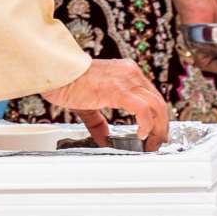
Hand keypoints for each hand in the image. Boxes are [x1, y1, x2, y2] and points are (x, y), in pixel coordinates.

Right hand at [40, 58, 170, 149]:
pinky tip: (141, 135)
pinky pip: (142, 109)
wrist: (55, 71)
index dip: (157, 117)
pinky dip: (146, 124)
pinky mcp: (118, 89)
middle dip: (161, 126)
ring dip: (158, 128)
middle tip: (156, 143)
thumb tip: (104, 139)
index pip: (151, 96)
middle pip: (158, 101)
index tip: (154, 133)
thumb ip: (99, 122)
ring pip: (156, 105)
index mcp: (126, 73)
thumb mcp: (88, 104)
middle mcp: (130, 73)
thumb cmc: (67, 82)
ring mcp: (126, 79)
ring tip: (152, 144)